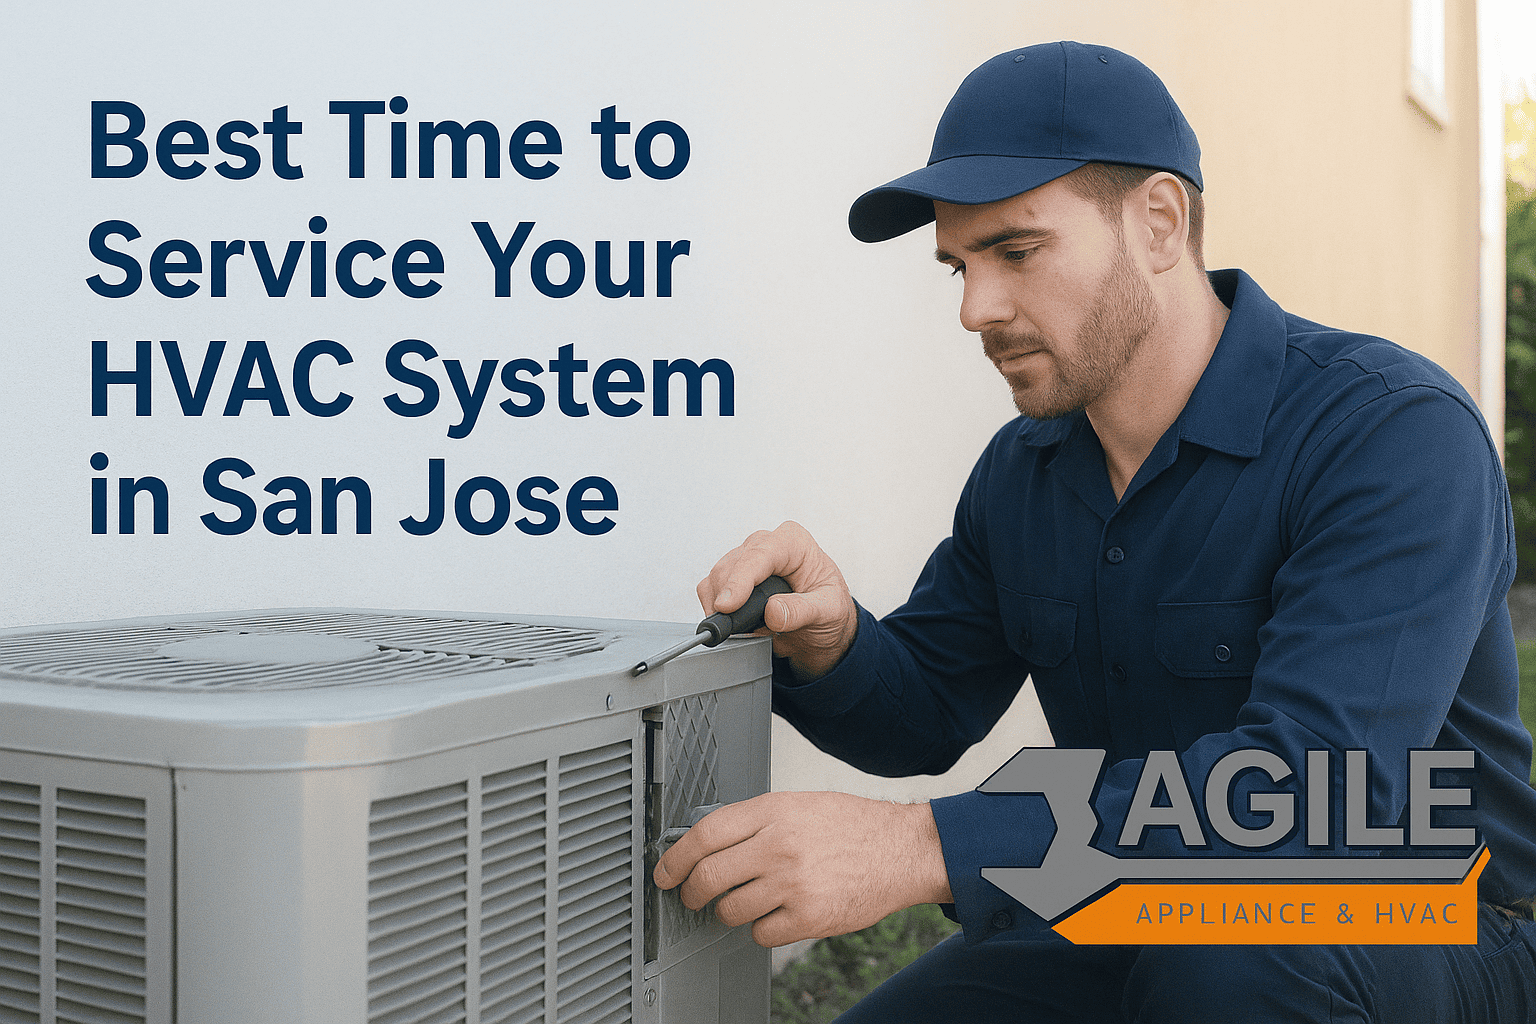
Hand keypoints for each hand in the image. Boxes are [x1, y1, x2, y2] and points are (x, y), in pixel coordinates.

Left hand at [652, 791, 952, 947]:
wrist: (902, 849)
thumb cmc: (852, 825)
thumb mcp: (799, 804)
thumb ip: (755, 820)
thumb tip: (707, 841)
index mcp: (773, 811)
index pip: (704, 834)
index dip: (675, 857)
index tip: (666, 871)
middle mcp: (779, 845)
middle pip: (708, 877)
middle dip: (691, 893)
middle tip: (693, 896)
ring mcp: (793, 883)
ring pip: (730, 910)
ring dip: (729, 911)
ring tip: (748, 901)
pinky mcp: (809, 916)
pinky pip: (761, 934)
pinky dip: (762, 929)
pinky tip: (777, 913)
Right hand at [699, 521, 857, 679]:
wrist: (821, 623)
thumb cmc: (828, 608)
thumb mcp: (827, 611)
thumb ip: (802, 611)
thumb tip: (773, 611)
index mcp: (793, 543)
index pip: (759, 555)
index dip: (740, 580)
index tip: (728, 605)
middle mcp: (767, 544)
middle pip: (732, 566)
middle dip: (730, 599)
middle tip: (743, 630)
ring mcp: (747, 557)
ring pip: (717, 577)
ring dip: (723, 607)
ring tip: (749, 627)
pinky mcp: (732, 574)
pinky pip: (709, 588)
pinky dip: (715, 609)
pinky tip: (739, 622)